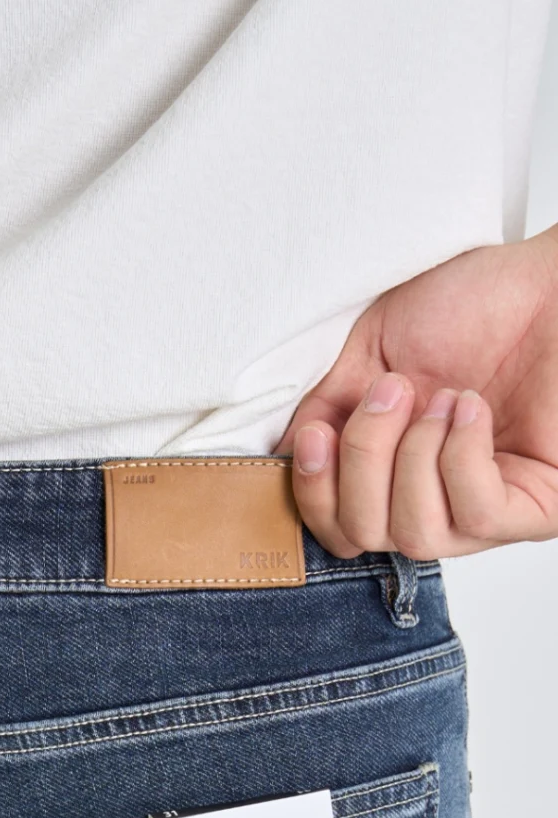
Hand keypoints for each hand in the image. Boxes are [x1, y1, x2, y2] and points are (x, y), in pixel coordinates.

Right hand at [277, 225, 557, 558]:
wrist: (546, 281)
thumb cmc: (477, 306)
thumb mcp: (373, 351)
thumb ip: (326, 407)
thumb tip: (286, 456)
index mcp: (395, 473)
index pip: (339, 529)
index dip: (316, 491)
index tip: (316, 434)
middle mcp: (437, 502)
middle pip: (366, 535)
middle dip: (364, 462)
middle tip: (393, 394)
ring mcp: (486, 513)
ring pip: (416, 536)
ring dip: (414, 458)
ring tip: (442, 398)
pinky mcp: (536, 509)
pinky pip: (474, 514)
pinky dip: (460, 457)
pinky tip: (472, 411)